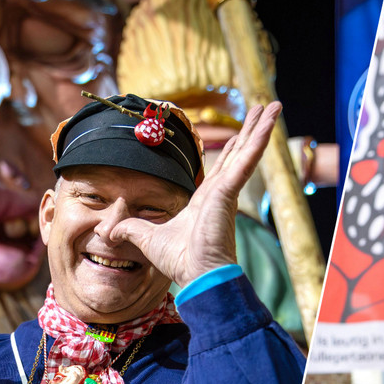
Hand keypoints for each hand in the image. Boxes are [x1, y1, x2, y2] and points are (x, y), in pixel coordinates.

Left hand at [112, 101, 282, 287]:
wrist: (197, 276)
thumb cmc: (180, 262)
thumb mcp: (145, 238)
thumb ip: (129, 229)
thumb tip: (109, 231)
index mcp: (206, 201)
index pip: (221, 168)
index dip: (230, 150)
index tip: (237, 135)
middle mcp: (220, 193)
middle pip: (238, 153)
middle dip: (250, 131)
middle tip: (263, 109)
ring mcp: (226, 191)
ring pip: (246, 151)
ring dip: (261, 128)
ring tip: (275, 106)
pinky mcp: (228, 193)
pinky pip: (245, 161)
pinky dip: (258, 141)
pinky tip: (269, 123)